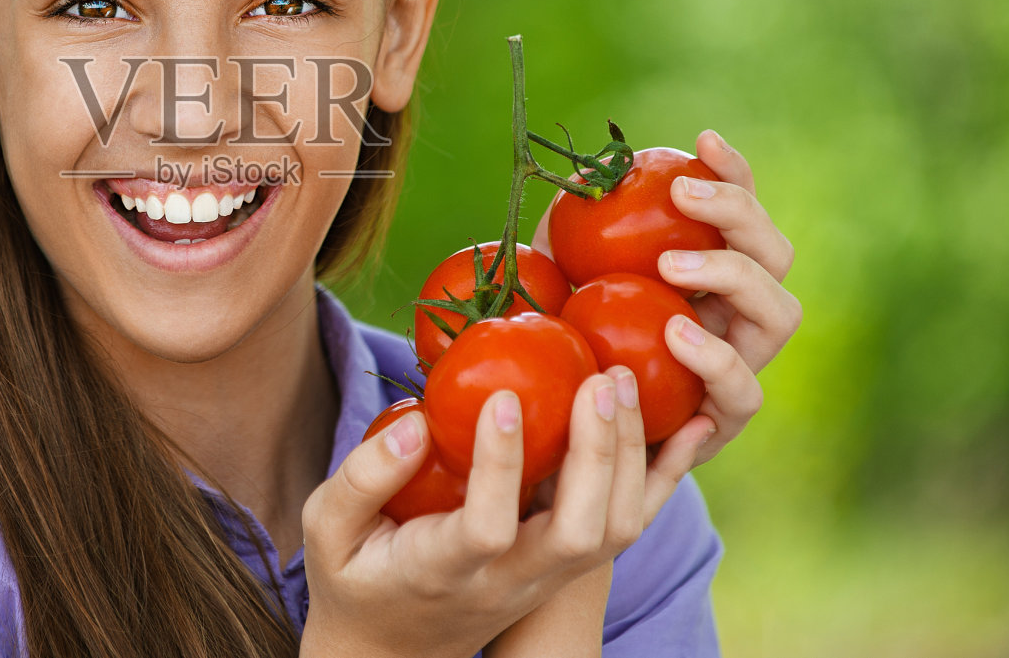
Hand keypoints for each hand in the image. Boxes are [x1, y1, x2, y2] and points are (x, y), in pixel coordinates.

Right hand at [300, 367, 686, 657]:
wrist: (394, 649)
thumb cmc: (353, 576)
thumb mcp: (328, 531)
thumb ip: (363, 480)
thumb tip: (417, 424)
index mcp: (443, 571)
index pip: (488, 529)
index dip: (501, 468)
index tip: (503, 398)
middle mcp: (509, 581)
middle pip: (578, 534)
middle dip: (596, 454)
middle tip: (596, 378)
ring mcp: (546, 578)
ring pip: (615, 531)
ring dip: (628, 456)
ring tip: (618, 380)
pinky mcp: (567, 566)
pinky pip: (631, 526)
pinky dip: (661, 477)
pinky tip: (680, 426)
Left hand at [535, 128, 799, 471]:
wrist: (548, 430)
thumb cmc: (556, 336)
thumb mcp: (554, 274)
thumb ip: (569, 229)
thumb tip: (585, 175)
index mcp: (708, 269)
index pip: (740, 212)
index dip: (733, 173)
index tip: (700, 141)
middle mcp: (735, 313)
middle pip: (775, 253)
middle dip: (738, 215)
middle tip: (682, 196)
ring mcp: (739, 364)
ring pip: (781, 315)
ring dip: (734, 278)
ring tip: (674, 266)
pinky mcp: (722, 421)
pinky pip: (742, 392)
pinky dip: (715, 361)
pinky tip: (677, 335)